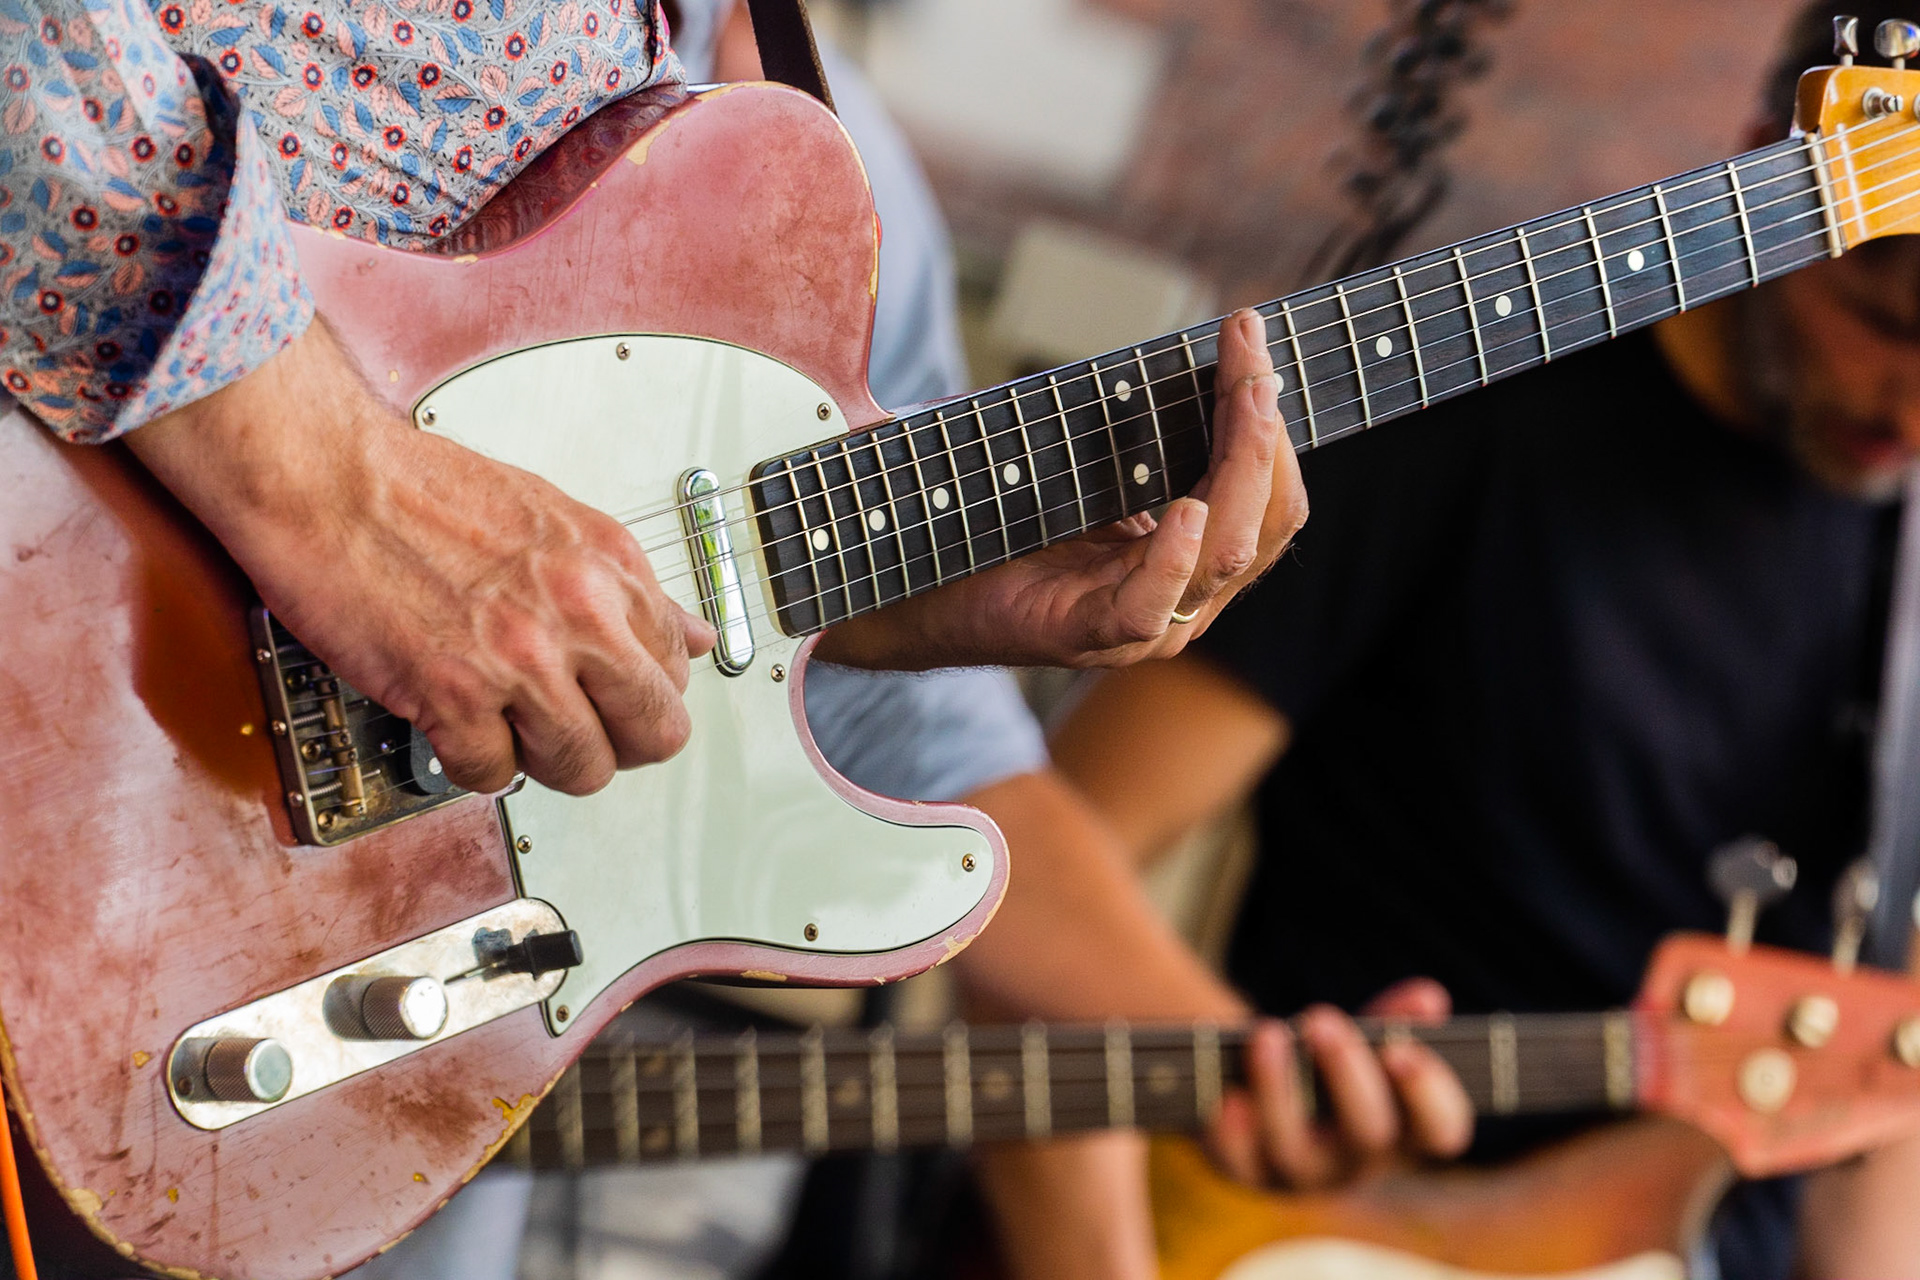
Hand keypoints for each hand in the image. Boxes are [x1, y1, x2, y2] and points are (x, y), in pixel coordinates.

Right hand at [126, 321, 714, 796]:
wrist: (324, 472)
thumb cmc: (421, 489)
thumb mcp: (557, 521)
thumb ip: (627, 586)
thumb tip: (693, 635)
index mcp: (610, 566)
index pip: (676, 672)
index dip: (641, 697)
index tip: (609, 698)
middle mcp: (579, 611)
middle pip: (654, 733)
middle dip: (617, 745)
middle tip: (575, 732)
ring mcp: (520, 657)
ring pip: (582, 767)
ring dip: (545, 762)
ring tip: (509, 727)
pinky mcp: (452, 693)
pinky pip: (492, 774)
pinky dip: (472, 763)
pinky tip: (456, 725)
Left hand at [815, 308, 1304, 668]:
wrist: (906, 578)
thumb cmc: (993, 510)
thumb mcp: (1085, 455)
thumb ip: (1144, 424)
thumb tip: (1199, 345)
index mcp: (1193, 555)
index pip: (1268, 494)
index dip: (1270, 419)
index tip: (1250, 337)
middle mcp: (1183, 596)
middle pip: (1265, 520)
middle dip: (1265, 433)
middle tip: (1254, 362)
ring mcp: (1142, 627)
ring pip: (1225, 556)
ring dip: (1240, 471)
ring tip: (1242, 404)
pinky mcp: (1084, 636)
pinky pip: (1149, 607)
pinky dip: (1173, 557)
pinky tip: (1185, 509)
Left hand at [1209, 979, 1472, 1189]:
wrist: (1257, 1088)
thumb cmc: (1327, 1064)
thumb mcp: (1360, 1040)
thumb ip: (1394, 1019)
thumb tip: (1429, 995)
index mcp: (1404, 1129)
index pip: (1441, 1130)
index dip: (1430, 1096)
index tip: (1405, 1051)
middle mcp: (1358, 1160)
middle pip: (1367, 1134)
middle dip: (1347, 1076)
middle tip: (1322, 1020)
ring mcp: (1303, 1172)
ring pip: (1296, 1149)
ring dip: (1279, 1090)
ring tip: (1266, 1033)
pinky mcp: (1249, 1172)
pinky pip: (1240, 1163)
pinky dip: (1233, 1133)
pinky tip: (1229, 1097)